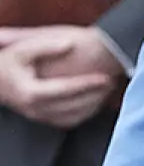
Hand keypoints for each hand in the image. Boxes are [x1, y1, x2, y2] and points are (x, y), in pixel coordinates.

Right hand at [0, 26, 120, 127]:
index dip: (86, 83)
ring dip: (93, 105)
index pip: (64, 89)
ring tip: (106, 90)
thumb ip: (45, 46)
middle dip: (95, 95)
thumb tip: (69, 45)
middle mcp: (35, 109)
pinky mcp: (44, 120)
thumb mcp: (22, 49)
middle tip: (111, 82)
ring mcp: (39, 117)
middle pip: (73, 106)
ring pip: (73, 117)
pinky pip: (69, 121)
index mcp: (30, 92)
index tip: (104, 77)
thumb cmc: (9, 62)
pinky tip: (96, 99)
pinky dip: (85, 112)